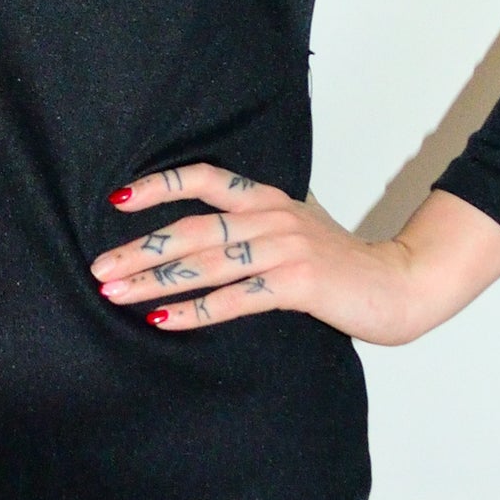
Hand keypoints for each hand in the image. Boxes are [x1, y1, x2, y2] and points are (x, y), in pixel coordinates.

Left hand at [90, 169, 499, 343]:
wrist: (401, 284)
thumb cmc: (341, 266)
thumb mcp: (294, 231)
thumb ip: (251, 227)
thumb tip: (193, 239)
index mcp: (268, 198)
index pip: (206, 178)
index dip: (161, 185)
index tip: (117, 200)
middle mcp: (272, 216)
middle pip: (192, 228)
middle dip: (138, 249)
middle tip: (97, 267)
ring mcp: (286, 248)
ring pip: (205, 263)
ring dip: (154, 280)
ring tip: (114, 292)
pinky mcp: (298, 283)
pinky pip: (234, 298)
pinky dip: (193, 310)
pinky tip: (161, 321)